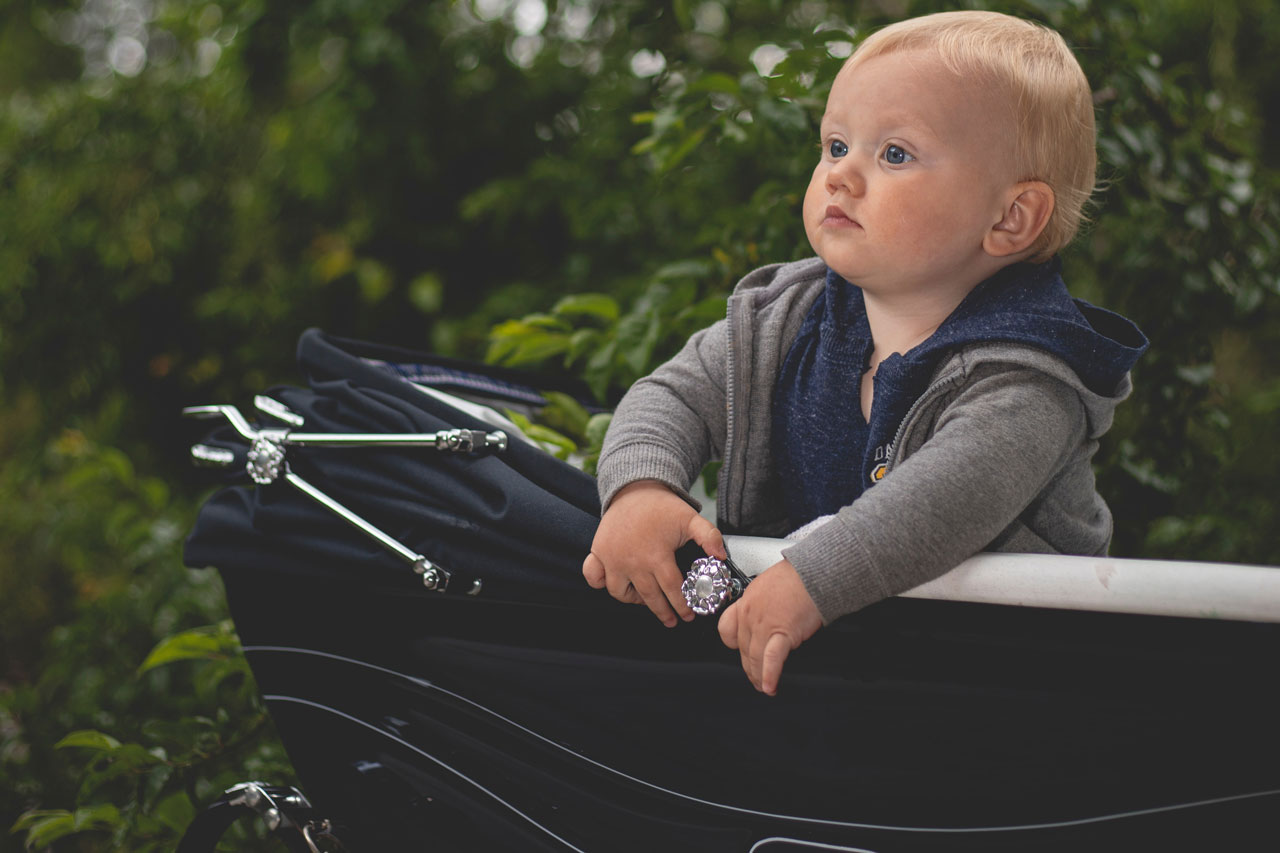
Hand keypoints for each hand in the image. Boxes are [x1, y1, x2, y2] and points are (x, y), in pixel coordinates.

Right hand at [582, 480, 725, 626]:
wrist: (635, 489)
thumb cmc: (662, 506)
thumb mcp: (691, 519)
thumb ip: (709, 537)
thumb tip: (721, 557)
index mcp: (656, 556)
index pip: (672, 590)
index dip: (682, 605)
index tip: (688, 615)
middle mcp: (633, 561)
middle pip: (649, 597)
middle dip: (664, 612)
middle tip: (672, 620)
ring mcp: (612, 558)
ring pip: (620, 593)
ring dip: (634, 601)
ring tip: (646, 600)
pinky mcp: (598, 552)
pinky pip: (593, 577)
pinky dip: (600, 583)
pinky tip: (615, 583)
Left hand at [718, 559, 821, 694]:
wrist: (814, 572)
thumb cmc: (798, 576)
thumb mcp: (768, 585)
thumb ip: (763, 604)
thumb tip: (769, 618)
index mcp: (746, 601)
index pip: (727, 629)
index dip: (734, 644)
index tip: (742, 652)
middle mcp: (750, 614)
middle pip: (743, 648)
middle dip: (749, 666)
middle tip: (754, 677)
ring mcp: (764, 624)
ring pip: (754, 657)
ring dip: (758, 675)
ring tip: (762, 687)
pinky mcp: (782, 633)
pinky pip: (771, 659)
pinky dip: (769, 675)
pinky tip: (769, 686)